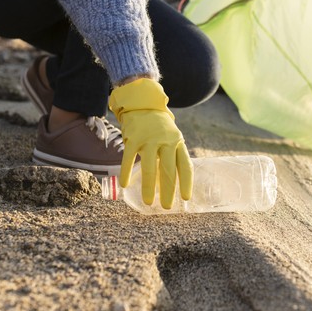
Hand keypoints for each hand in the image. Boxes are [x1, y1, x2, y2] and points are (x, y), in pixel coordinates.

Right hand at [109, 78, 192, 208]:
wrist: (142, 103)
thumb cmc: (159, 126)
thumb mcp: (171, 137)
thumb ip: (172, 155)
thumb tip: (172, 183)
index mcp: (178, 142)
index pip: (185, 165)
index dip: (186, 182)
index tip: (186, 198)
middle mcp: (166, 141)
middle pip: (169, 169)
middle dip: (169, 190)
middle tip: (167, 207)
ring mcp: (149, 139)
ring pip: (150, 167)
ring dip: (149, 187)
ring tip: (149, 202)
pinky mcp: (133, 138)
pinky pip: (129, 158)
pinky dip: (127, 172)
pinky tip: (125, 185)